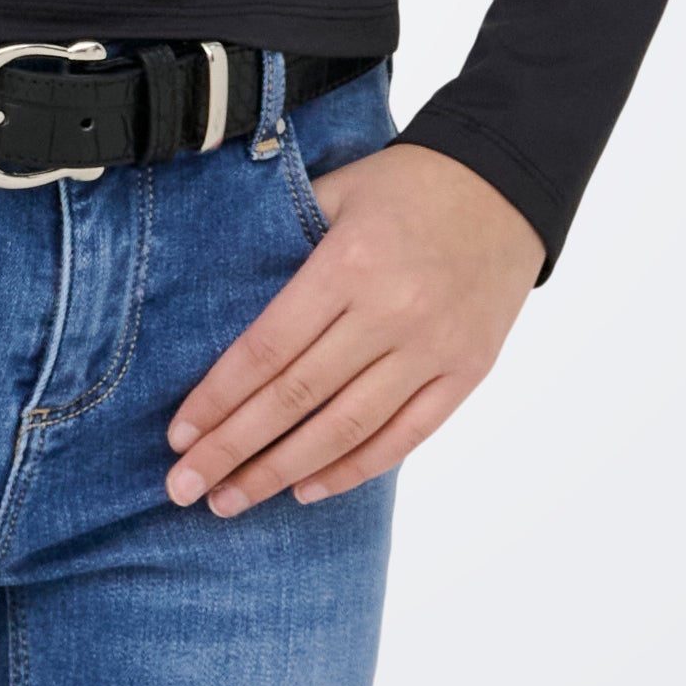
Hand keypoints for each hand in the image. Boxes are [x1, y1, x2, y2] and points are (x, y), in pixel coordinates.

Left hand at [166, 141, 544, 514]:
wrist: (507, 183)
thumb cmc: (406, 185)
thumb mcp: (337, 189)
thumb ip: (281, 237)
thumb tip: (213, 288)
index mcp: (349, 265)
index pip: (267, 349)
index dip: (218, 398)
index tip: (179, 436)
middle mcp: (391, 313)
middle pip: (296, 398)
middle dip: (233, 449)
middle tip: (185, 488)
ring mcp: (433, 349)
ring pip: (346, 428)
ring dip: (282, 472)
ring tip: (232, 502)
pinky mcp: (466, 373)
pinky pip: (404, 436)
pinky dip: (353, 468)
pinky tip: (306, 489)